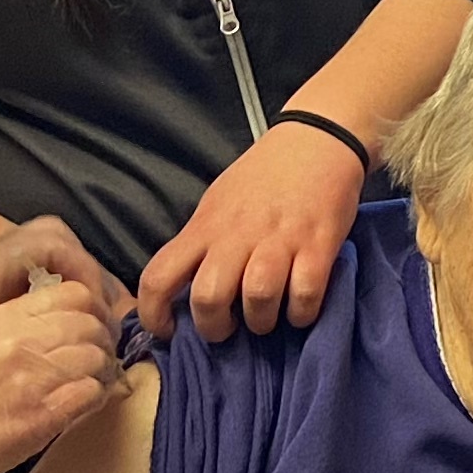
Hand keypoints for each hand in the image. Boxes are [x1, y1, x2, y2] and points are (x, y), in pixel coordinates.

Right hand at [0, 277, 121, 472]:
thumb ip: (19, 328)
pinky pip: (92, 393)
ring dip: (101, 370)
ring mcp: (33, 377)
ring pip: (97, 357)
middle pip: (90, 323)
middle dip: (101, 340)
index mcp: (2, 317)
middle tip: (97, 357)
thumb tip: (66, 326)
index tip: (88, 326)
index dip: (90, 308)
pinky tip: (83, 403)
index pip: (72, 292)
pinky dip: (95, 397)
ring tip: (91, 382)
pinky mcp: (43, 414)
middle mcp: (20, 340)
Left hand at [138, 121, 368, 341]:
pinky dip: (302, 314)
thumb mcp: (218, 204)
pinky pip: (305, 296)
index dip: (154, 313)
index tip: (167, 331)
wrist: (316, 140)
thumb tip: (185, 289)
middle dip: (214, 327)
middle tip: (227, 328)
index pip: (159, 275)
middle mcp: (236, 235)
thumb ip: (203, 243)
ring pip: (258, 300)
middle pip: (208, 297)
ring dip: (261, 322)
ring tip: (266, 318)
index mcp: (205, 227)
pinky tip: (300, 308)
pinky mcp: (318, 246)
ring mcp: (279, 241)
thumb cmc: (263, 177)